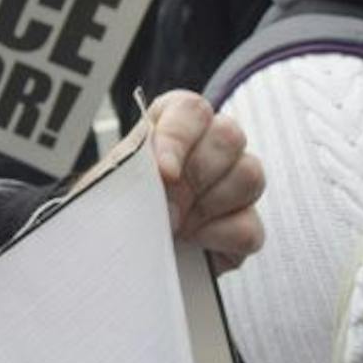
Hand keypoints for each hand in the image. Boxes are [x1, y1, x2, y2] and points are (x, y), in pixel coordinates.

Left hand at [86, 91, 264, 270]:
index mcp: (171, 125)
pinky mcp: (243, 227)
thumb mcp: (111, 183)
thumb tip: (169, 179)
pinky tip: (192, 242)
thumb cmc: (111, 210)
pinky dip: (218, 239)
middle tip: (167, 203)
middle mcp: (209, 148)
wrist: (117, 253)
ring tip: (175, 223)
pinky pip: (250, 227)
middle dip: (196, 175)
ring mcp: (233, 186)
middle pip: (230, 136)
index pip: (192, 110)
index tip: (164, 172)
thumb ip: (136, 170)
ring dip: (208, 205)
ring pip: (251, 175)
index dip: (180, 138)